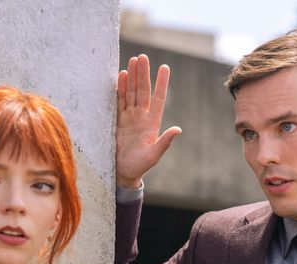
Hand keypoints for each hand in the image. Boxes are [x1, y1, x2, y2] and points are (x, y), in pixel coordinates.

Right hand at [116, 54, 180, 188]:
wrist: (123, 172)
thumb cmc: (140, 166)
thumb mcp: (153, 155)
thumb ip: (164, 142)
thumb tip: (178, 130)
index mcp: (152, 123)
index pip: (158, 98)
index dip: (161, 83)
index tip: (164, 68)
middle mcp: (142, 116)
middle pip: (143, 91)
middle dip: (143, 74)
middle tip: (143, 57)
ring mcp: (130, 117)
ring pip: (131, 92)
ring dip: (132, 77)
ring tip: (133, 60)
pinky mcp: (118, 120)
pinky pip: (119, 100)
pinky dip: (120, 88)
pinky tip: (120, 75)